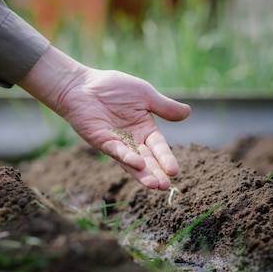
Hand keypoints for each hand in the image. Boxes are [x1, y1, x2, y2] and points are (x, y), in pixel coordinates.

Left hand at [19, 46, 189, 189]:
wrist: (84, 85)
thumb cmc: (113, 87)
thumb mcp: (145, 95)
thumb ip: (164, 106)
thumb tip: (188, 112)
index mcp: (144, 129)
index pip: (158, 147)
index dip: (166, 159)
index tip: (174, 171)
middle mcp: (131, 140)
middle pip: (147, 160)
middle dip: (156, 173)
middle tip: (165, 186)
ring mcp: (116, 143)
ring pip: (131, 162)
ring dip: (142, 173)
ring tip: (154, 185)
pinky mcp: (100, 141)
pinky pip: (116, 151)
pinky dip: (126, 158)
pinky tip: (138, 164)